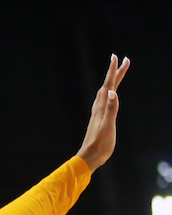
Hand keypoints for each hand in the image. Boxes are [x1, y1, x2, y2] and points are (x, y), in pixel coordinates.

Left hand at [75, 54, 129, 171]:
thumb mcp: (108, 126)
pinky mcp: (99, 118)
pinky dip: (109, 92)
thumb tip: (112, 92)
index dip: (113, 71)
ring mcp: (98, 112)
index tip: (117, 57)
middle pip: (108, 85)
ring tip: (118, 73)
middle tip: (124, 60)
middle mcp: (98, 107)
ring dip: (113, 81)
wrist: (90, 157)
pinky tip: (109, 95)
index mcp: (102, 107)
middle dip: (116, 72)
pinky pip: (105, 100)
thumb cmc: (100, 144)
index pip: (109, 85)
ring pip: (106, 91)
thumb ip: (111, 109)